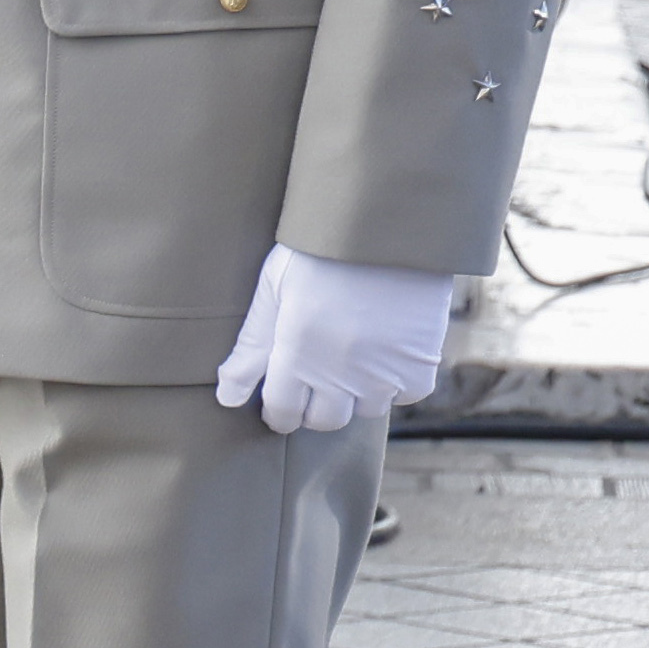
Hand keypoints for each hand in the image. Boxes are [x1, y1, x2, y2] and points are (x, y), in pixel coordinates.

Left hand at [214, 241, 449, 436]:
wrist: (384, 227)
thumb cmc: (318, 253)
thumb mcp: (272, 292)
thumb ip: (251, 349)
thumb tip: (227, 397)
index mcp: (296, 359)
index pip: (284, 414)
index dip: (280, 410)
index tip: (282, 399)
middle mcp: (340, 377)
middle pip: (325, 420)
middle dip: (315, 405)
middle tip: (317, 376)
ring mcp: (383, 374)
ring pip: (366, 410)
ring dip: (357, 393)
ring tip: (352, 356)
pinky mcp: (421, 364)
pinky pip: (407, 394)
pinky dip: (397, 382)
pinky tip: (386, 353)